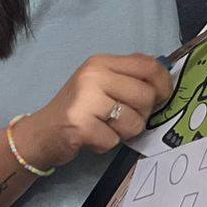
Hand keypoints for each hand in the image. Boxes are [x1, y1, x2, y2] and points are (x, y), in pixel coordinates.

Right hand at [20, 54, 174, 169]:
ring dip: (124, 132)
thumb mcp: (100, 82)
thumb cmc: (78, 108)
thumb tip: (164, 78)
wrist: (42, 132)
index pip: (149, 65)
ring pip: (134, 121)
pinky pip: (115, 140)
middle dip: (142, 114)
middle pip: (146, 96)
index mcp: (100, 62)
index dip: (164, 84)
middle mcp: (93, 76)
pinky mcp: (81, 126)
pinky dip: (106, 144)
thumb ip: (127, 76)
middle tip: (122, 118)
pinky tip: (92, 137)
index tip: (160, 98)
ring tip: (105, 127)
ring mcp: (86, 100)